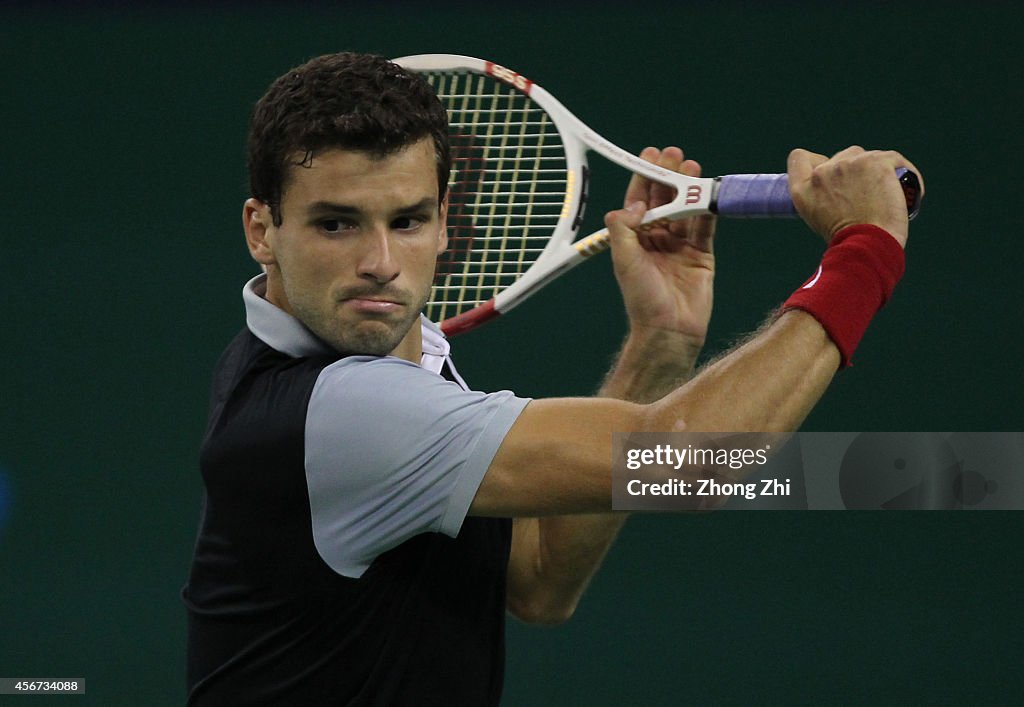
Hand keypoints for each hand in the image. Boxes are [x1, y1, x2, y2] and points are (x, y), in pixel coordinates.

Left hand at [604, 147, 716, 350]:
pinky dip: (707, 211)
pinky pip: (705, 228)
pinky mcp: (702, 256)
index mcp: (635, 239)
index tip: (650, 155)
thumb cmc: (642, 299)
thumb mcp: (624, 261)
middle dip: (669, 176)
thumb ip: (624, 230)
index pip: (640, 201)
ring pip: (686, 210)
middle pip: (664, 199)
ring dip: (689, 189)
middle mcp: (657, 239)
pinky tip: (707, 194)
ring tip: (692, 167)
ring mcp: (680, 246)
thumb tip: (634, 204)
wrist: (669, 330)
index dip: (644, 178)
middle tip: (674, 154)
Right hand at [787, 146, 924, 247]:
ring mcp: (848, 164)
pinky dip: (907, 174)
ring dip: (879, 171)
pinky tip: (910, 191)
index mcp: (803, 189)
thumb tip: (838, 186)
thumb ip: (820, 197)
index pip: (799, 159)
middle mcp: (822, 172)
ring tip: (889, 196)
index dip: (816, 163)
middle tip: (867, 196)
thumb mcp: (818, 219)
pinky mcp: (876, 162)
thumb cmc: (847, 240)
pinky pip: (895, 159)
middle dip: (855, 172)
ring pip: (867, 156)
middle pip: (841, 157)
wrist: (867, 245)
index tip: (833, 177)